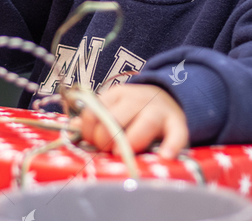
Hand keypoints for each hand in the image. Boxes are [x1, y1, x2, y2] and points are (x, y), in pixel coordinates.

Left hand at [69, 83, 188, 159]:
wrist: (170, 96)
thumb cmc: (135, 110)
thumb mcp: (114, 106)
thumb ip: (95, 117)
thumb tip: (73, 127)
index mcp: (117, 94)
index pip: (94, 112)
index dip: (89, 132)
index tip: (93, 143)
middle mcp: (138, 98)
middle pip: (116, 118)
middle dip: (106, 139)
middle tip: (108, 152)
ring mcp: (159, 110)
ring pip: (145, 122)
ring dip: (131, 142)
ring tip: (123, 156)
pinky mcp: (178, 123)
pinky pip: (177, 134)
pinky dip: (171, 145)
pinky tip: (165, 157)